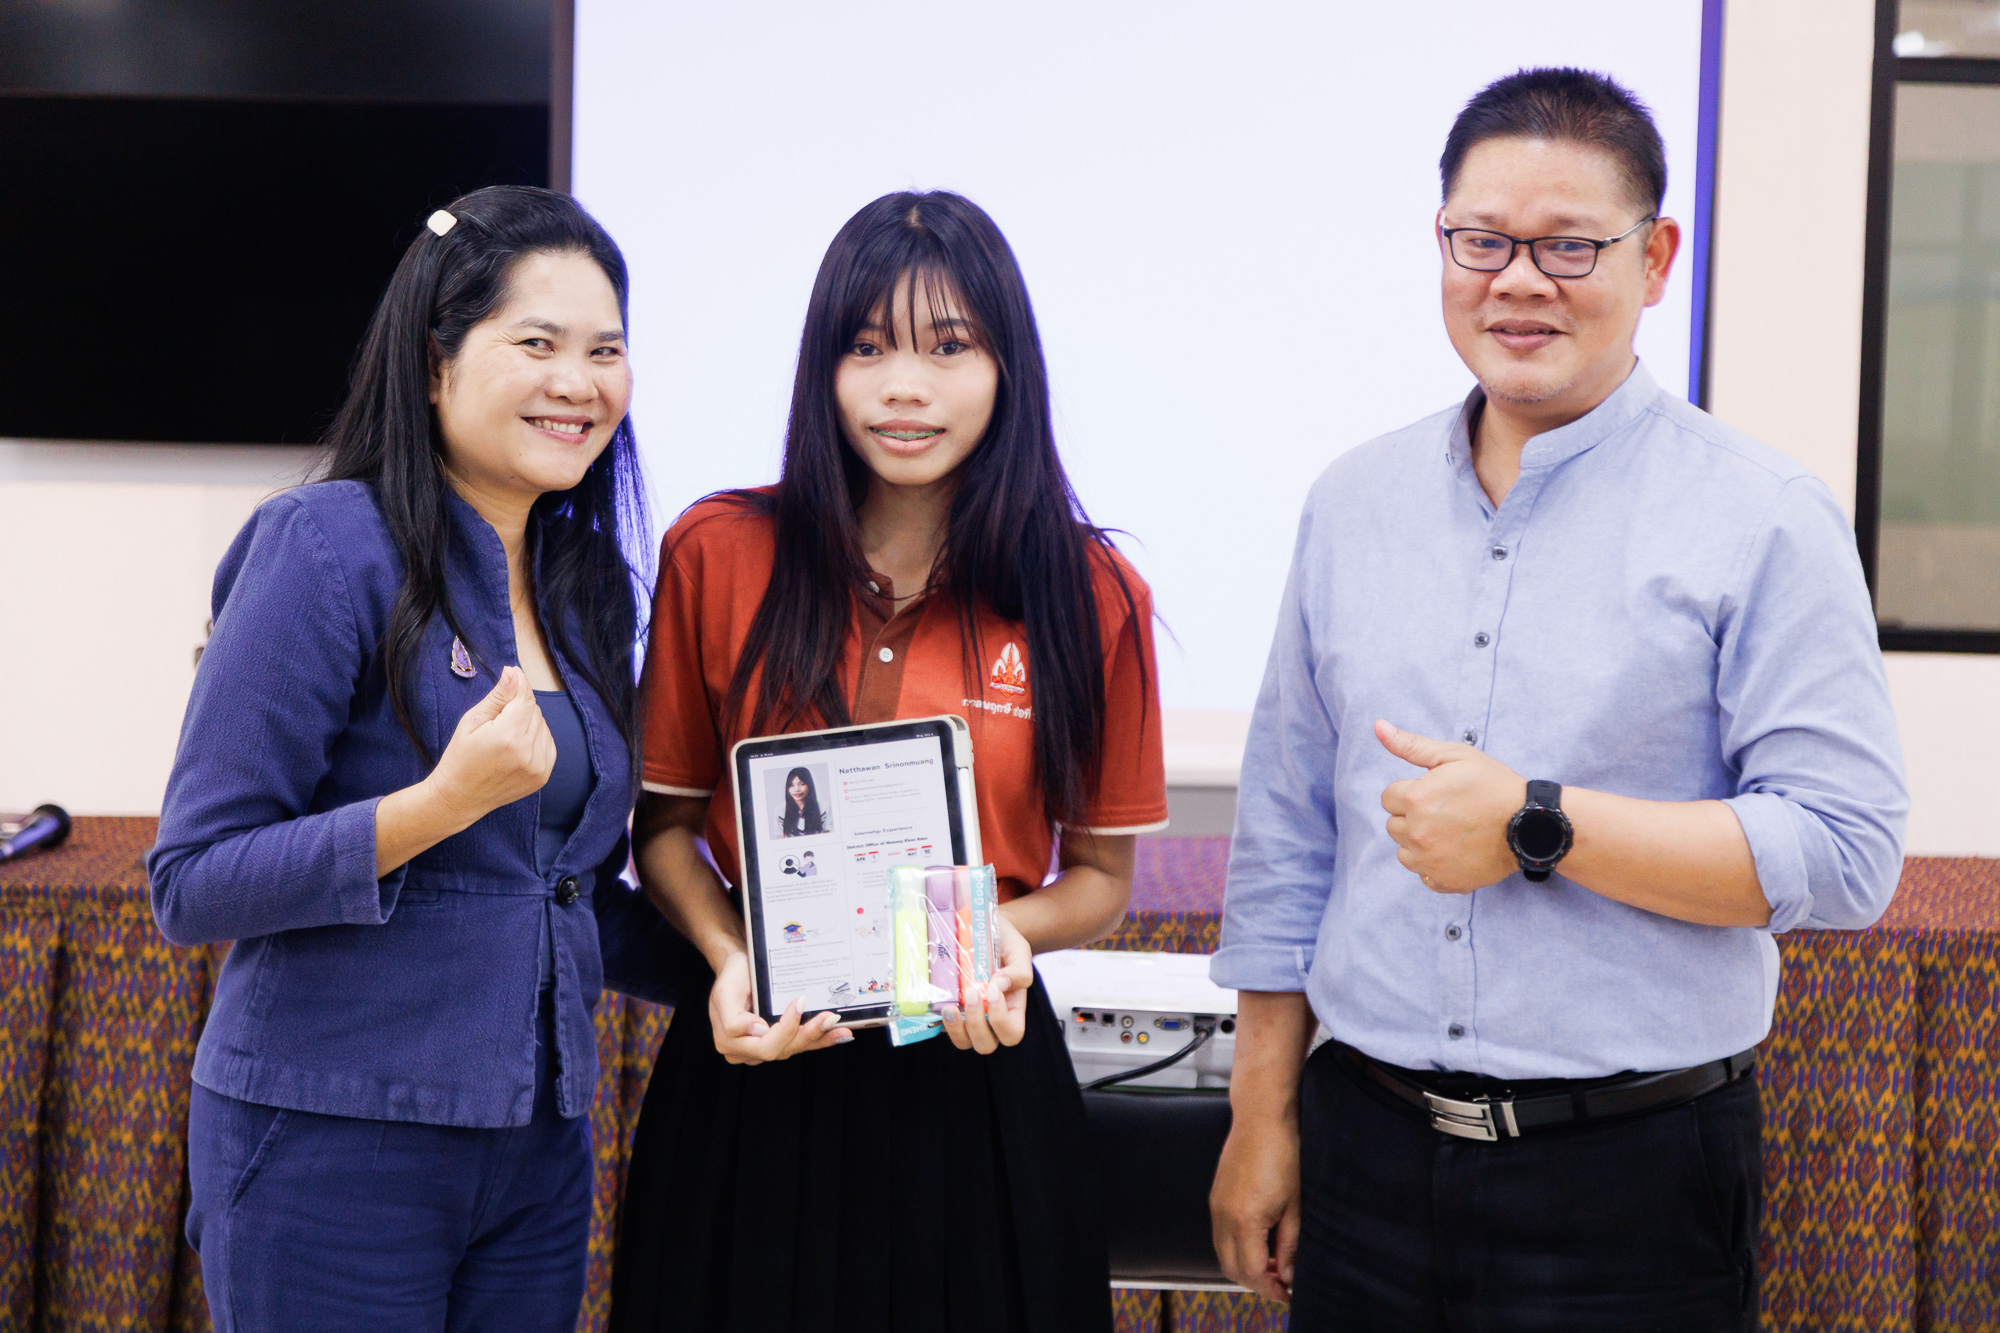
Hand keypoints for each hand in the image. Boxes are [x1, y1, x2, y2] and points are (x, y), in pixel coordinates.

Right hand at [426, 666, 555, 826]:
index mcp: (507, 737)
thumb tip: (514, 672)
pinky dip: (535, 738)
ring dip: (528, 722)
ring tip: (504, 735)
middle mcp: (527, 753)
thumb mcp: (472, 721)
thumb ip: (498, 696)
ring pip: (542, 725)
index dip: (519, 684)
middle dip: (518, 707)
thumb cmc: (461, 756)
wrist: (460, 797)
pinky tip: (515, 745)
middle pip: (534, 711)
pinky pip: (547, 743)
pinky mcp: (543, 776)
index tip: (513, 674)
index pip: (525, 699)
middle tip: (497, 719)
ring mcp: (538, 767)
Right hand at [707, 950, 850, 1063]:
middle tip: (829, 1017)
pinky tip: (839, 1035)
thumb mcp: (725, 992)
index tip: (798, 1004)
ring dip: (818, 1037)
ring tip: (839, 1027)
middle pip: (782, 1050)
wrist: (738, 967)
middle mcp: (747, 1050)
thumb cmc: (732, 977)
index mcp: (730, 1042)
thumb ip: (734, 1019)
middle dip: (808, 1033)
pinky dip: (820, 1040)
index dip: (785, 1029)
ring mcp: (763, 1047)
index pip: (764, 1045)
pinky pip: (799, 1044)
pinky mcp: (779, 1041)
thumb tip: (758, 1030)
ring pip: (793, 1048)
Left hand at [942, 910, 1032, 1053]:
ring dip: (956, 1029)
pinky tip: (939, 1004)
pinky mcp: (950, 1012)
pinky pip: (944, 1028)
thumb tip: (999, 985)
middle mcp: (991, 1020)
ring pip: (964, 1042)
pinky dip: (940, 1020)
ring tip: (949, 1007)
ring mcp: (968, 1018)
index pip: (1012, 1033)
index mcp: (1012, 1009)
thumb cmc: (1005, 943)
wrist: (983, 929)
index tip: (993, 990)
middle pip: (986, 1044)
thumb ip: (1019, 970)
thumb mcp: (1019, 950)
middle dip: (976, 1023)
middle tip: (971, 993)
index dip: (1002, 1021)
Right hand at [1210, 1113, 1301, 1301]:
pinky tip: (1260, 1241)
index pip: (1251, 1273)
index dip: (1270, 1289)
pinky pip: (1220, 1234)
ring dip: (1245, 1265)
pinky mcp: (1216, 1196)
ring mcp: (1216, 1205)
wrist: (1261, 1118)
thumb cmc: (1283, 1155)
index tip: (1288, 1294)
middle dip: (1256, 1282)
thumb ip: (1290, 1245)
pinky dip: (1237, 1247)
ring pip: (1223, 1253)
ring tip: (1273, 1263)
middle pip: (1232, 1268)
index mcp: (1244, 1220)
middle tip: (1282, 1283)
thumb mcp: (1295, 1205)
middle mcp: (1223, 1216)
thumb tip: (1288, 1274)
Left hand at [1376, 720, 1523, 892]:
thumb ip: (1411, 745)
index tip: (1437, 793)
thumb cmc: (1493, 785)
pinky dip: (1434, 866)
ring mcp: (1429, 861)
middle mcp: (1416, 832)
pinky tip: (1455, 852)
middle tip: (1447, 812)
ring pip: (1404, 851)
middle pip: (1394, 825)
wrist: (1530, 823)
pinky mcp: (1444, 881)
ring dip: (1420, 842)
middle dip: (1413, 817)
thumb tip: (1378, 727)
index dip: (1411, 792)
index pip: (1388, 798)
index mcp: (1414, 799)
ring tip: (1450, 832)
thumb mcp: (1454, 756)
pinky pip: (1423, 874)